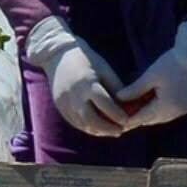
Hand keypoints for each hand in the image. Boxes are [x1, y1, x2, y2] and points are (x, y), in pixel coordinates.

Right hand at [25, 16, 128, 136]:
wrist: (57, 55)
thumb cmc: (87, 60)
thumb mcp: (104, 69)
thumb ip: (116, 87)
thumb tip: (129, 106)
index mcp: (87, 82)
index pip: (105, 105)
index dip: (118, 115)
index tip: (128, 120)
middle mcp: (74, 94)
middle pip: (92, 119)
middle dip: (108, 128)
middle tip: (120, 130)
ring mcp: (64, 101)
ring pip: (83, 124)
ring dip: (98, 130)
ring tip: (111, 131)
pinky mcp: (59, 105)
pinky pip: (74, 122)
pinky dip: (87, 127)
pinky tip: (97, 127)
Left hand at [116, 20, 186, 127]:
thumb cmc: (170, 64)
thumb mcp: (150, 76)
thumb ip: (134, 89)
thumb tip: (118, 98)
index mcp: (167, 106)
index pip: (143, 118)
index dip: (130, 119)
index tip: (117, 120)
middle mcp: (178, 112)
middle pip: (152, 119)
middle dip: (138, 117)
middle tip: (122, 115)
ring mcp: (185, 109)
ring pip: (161, 117)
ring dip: (149, 113)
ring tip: (133, 108)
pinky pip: (170, 111)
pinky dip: (159, 109)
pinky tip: (148, 102)